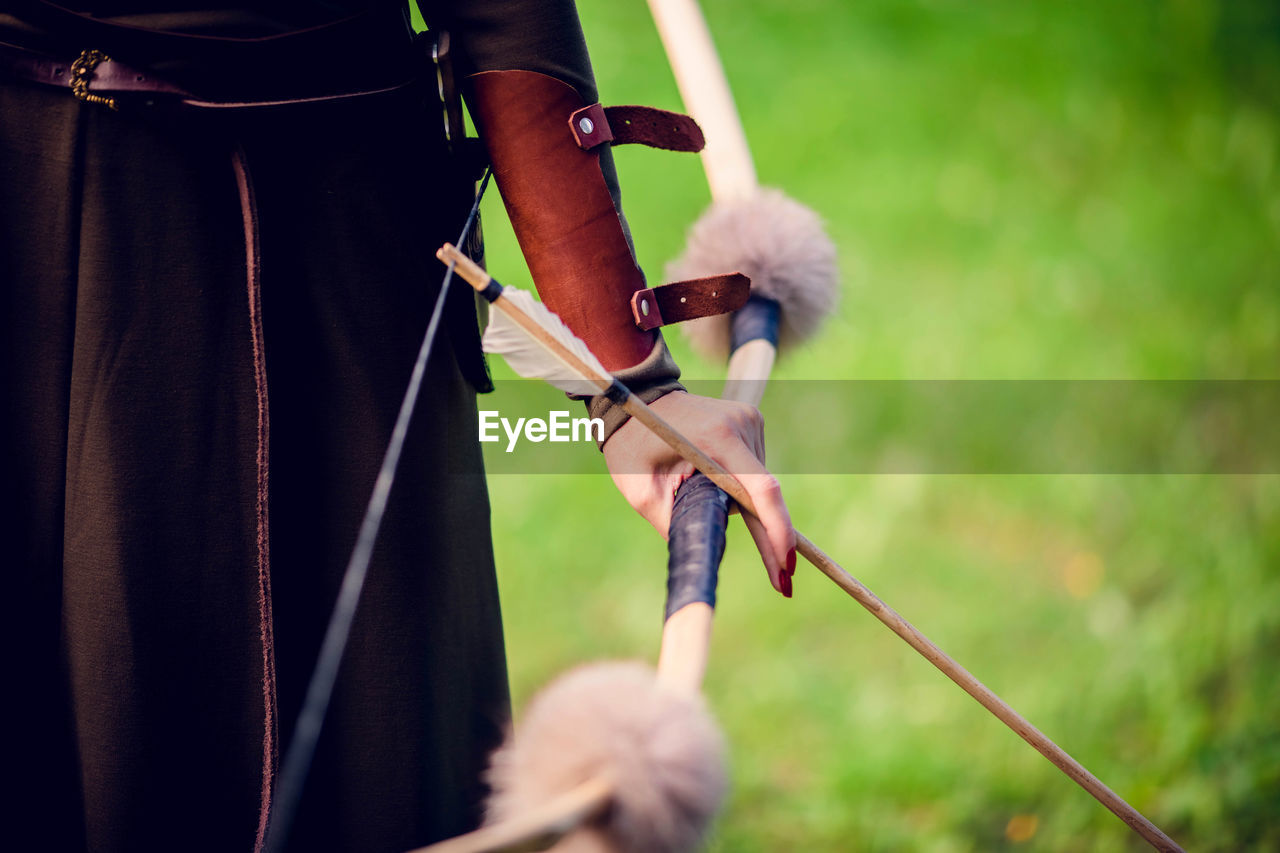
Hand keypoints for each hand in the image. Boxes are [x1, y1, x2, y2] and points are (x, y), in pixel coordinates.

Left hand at [602, 390, 796, 596]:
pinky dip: (740, 486)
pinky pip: (752, 467)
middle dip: (769, 535)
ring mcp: (749, 419)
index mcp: (715, 438)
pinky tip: (710, 478)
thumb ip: (673, 524)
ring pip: (758, 482)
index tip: (786, 566)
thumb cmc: (632, 446)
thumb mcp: (640, 491)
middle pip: (763, 493)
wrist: (637, 400)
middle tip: (779, 580)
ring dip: (742, 503)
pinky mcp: (751, 420)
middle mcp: (741, 424)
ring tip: (695, 489)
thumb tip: (706, 559)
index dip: (777, 531)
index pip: (760, 489)